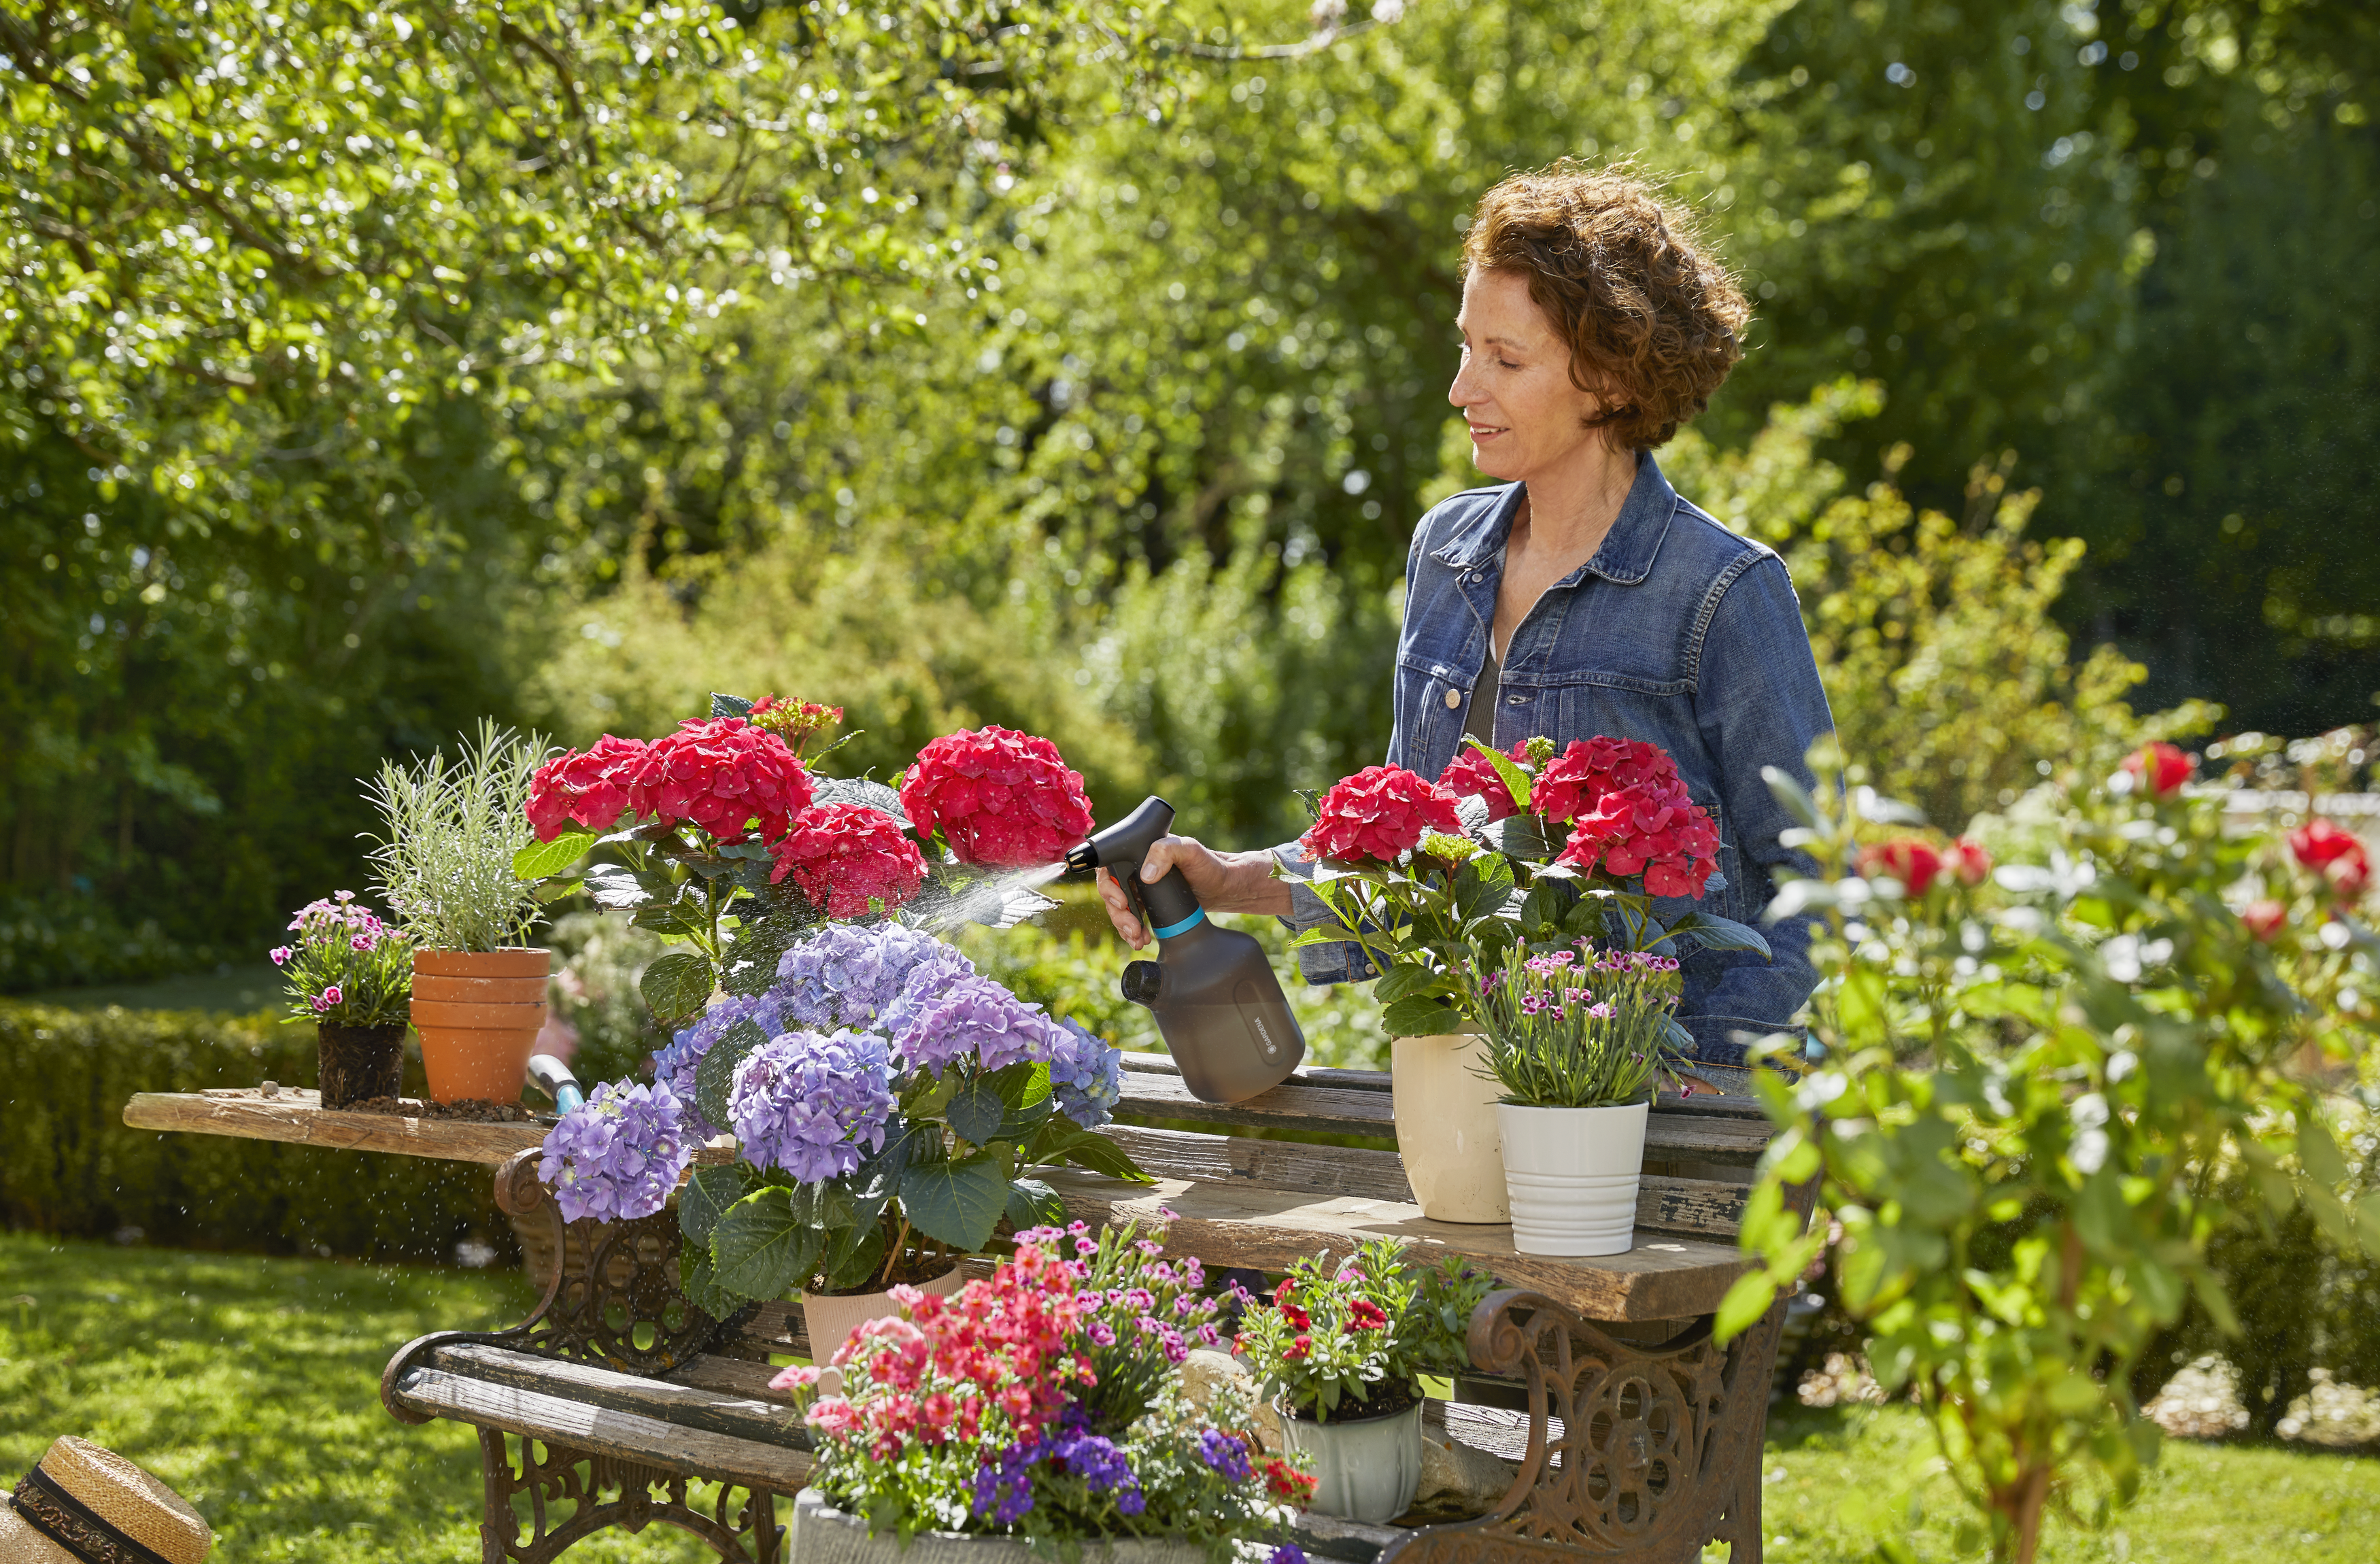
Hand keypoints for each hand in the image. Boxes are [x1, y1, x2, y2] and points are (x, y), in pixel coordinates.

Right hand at [1096, 836, 1294, 947]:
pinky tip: (1141, 940)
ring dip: (1123, 926)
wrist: (1226, 889)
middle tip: (1132, 927)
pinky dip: (1132, 931)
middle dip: (1117, 913)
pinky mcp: (1151, 904)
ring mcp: (1143, 887)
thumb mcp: (1190, 850)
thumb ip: (1166, 852)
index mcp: (1139, 850)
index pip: (1108, 865)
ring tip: (1137, 938)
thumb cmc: (1210, 865)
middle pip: (1112, 891)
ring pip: (1120, 908)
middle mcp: (1137, 867)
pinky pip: (1132, 918)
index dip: (1107, 885)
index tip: (1121, 901)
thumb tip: (1145, 876)